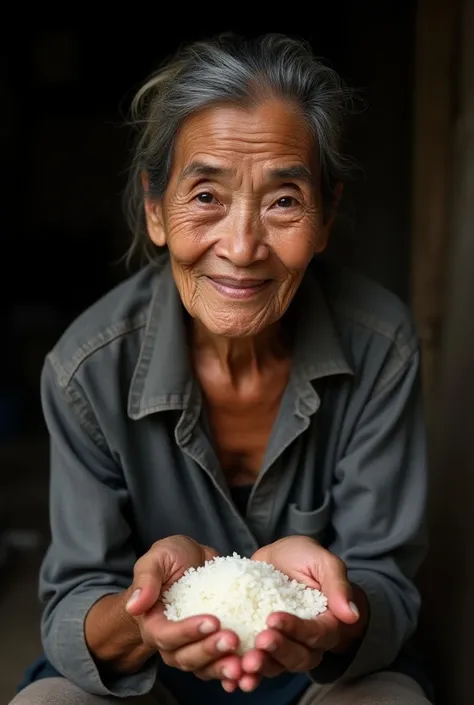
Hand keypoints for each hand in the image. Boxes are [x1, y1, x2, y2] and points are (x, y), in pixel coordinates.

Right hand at [125, 535, 243, 682]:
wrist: (192, 561)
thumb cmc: (171, 559)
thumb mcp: (158, 558)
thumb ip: (146, 579)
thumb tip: (135, 606)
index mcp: (154, 623)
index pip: (167, 636)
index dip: (188, 632)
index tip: (212, 620)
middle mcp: (172, 643)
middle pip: (186, 658)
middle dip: (209, 651)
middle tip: (232, 638)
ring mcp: (193, 648)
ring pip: (205, 667)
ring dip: (223, 667)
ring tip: (244, 661)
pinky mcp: (213, 647)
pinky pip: (222, 665)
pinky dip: (236, 670)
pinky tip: (252, 668)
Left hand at [222, 536, 365, 692]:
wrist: (277, 557)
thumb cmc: (303, 556)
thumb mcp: (321, 560)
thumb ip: (337, 584)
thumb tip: (352, 615)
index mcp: (328, 622)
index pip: (317, 634)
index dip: (296, 630)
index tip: (273, 618)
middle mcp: (308, 642)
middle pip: (299, 657)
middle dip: (278, 651)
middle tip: (259, 640)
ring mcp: (284, 646)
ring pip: (277, 666)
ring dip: (262, 667)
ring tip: (245, 662)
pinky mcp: (262, 646)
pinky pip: (257, 666)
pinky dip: (244, 674)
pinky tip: (231, 676)